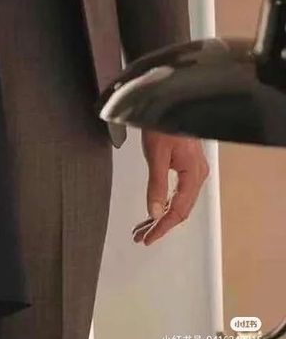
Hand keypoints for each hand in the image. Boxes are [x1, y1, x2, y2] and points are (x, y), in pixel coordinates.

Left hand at [132, 130, 209, 244]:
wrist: (168, 100)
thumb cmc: (163, 124)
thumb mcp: (156, 155)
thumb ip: (156, 184)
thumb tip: (154, 213)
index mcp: (194, 174)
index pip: (179, 210)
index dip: (163, 227)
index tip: (148, 238)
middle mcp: (198, 175)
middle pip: (180, 209)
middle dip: (160, 225)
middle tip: (141, 236)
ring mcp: (194, 171)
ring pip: (178, 202)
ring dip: (161, 216)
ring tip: (143, 228)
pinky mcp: (187, 166)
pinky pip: (177, 192)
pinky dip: (164, 203)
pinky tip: (154, 210)